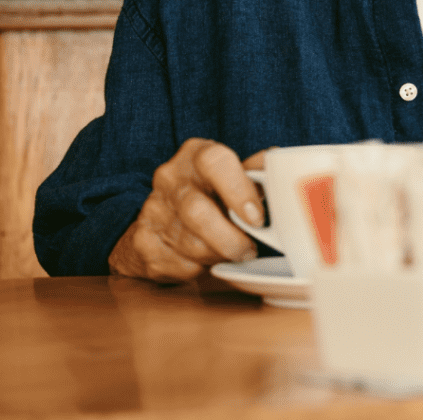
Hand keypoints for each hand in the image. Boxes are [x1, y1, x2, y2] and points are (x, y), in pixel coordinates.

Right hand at [108, 139, 267, 281]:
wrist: (162, 215)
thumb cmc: (211, 191)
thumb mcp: (233, 173)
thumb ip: (256, 170)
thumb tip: (280, 162)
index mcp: (196, 154)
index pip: (215, 161)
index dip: (238, 190)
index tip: (256, 218)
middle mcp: (170, 178)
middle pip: (197, 212)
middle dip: (230, 239)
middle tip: (249, 249)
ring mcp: (152, 209)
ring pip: (189, 244)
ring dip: (218, 255)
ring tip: (232, 253)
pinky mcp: (142, 241)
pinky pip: (177, 265)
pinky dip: (198, 268)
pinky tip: (205, 259)